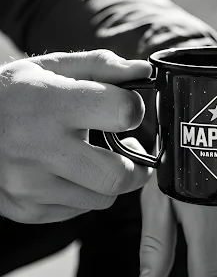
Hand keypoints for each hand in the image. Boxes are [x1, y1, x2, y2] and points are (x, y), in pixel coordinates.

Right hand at [0, 49, 151, 222]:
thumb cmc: (10, 95)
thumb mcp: (49, 67)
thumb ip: (100, 66)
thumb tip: (143, 72)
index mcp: (50, 104)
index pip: (122, 113)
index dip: (133, 110)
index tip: (127, 110)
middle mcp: (38, 148)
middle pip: (119, 175)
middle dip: (136, 165)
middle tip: (130, 149)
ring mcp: (30, 185)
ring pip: (102, 199)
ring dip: (107, 180)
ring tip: (94, 159)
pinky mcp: (26, 210)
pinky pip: (77, 210)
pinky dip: (81, 193)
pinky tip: (66, 173)